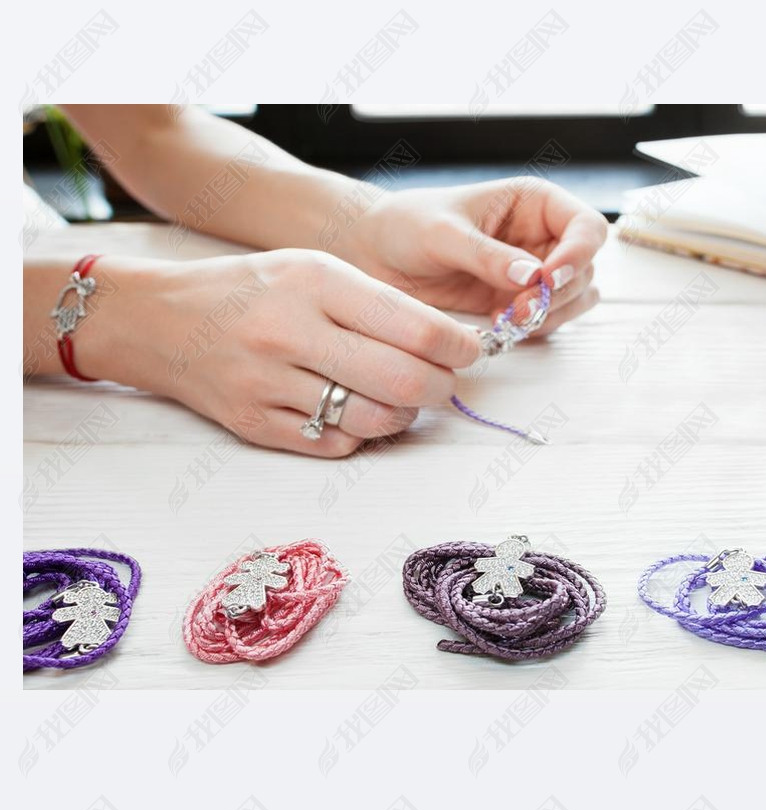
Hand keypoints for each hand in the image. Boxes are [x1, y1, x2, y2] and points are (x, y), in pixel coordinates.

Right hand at [84, 250, 480, 455]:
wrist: (158, 320)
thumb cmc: (251, 292)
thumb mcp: (311, 269)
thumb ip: (374, 302)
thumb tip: (447, 343)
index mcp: (314, 281)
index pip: (414, 326)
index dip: (456, 347)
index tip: (468, 352)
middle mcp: (290, 332)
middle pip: (402, 381)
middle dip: (440, 389)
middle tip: (444, 385)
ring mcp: (269, 383)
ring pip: (373, 420)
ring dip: (403, 418)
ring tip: (401, 401)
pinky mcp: (255, 425)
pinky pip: (334, 445)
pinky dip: (360, 435)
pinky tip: (357, 416)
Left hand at [342, 178, 606, 329]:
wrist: (377, 255)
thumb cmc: (407, 226)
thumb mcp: (443, 233)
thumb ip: (487, 255)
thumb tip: (532, 276)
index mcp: (533, 202)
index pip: (586, 226)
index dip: (579, 254)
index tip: (549, 279)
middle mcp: (541, 236)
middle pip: (585, 269)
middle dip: (560, 294)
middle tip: (520, 309)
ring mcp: (532, 274)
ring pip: (574, 299)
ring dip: (552, 316)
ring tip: (509, 320)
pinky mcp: (516, 303)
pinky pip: (548, 321)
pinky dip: (536, 329)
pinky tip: (503, 328)